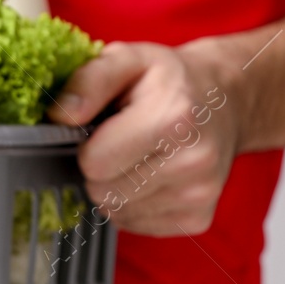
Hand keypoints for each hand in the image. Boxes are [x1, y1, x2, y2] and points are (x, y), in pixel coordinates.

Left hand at [46, 41, 239, 235]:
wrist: (225, 102)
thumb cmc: (168, 80)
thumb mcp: (128, 59)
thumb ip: (88, 82)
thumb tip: (59, 116)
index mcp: (174, 118)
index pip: (94, 163)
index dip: (89, 145)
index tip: (106, 128)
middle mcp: (193, 162)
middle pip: (103, 191)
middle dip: (100, 168)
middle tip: (122, 142)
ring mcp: (199, 195)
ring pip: (116, 211)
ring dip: (115, 187)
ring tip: (139, 156)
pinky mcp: (197, 219)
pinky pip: (134, 224)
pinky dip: (132, 203)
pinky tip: (151, 175)